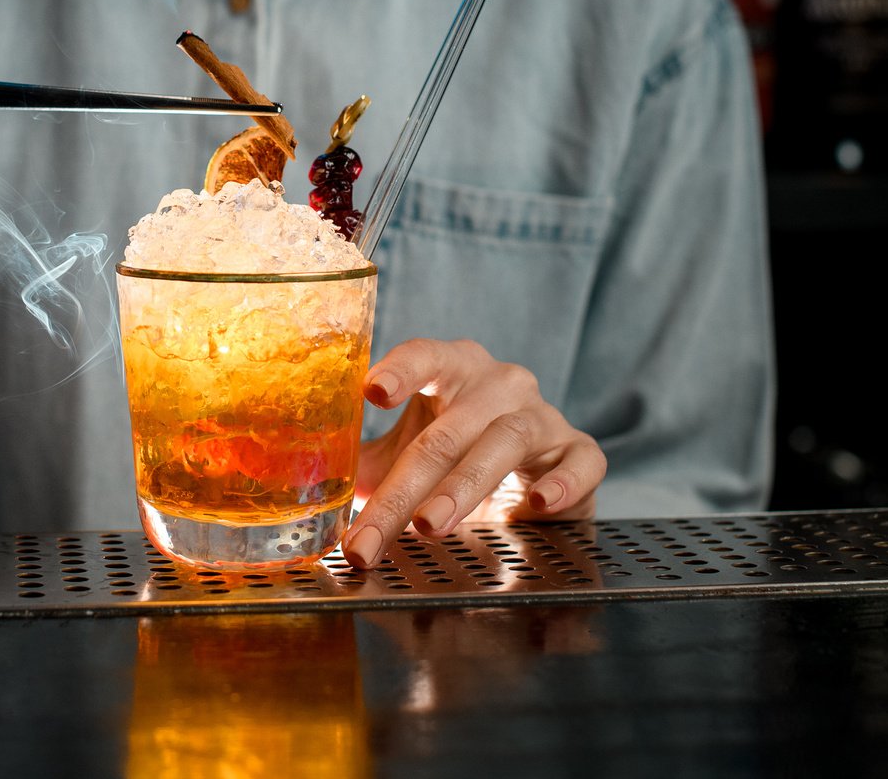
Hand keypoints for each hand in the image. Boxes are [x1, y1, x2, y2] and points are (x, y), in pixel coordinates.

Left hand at [343, 338, 606, 568]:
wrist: (530, 487)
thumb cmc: (456, 459)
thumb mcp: (406, 455)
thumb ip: (367, 465)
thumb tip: (308, 493)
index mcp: (452, 369)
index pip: (426, 355)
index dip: (400, 370)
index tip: (371, 393)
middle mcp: (499, 384)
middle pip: (449, 429)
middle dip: (405, 490)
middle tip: (372, 532)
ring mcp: (543, 416)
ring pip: (504, 443)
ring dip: (464, 487)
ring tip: (431, 524)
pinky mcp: (579, 453)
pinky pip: (579, 461)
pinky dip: (561, 482)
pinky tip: (538, 505)